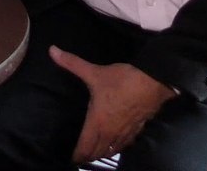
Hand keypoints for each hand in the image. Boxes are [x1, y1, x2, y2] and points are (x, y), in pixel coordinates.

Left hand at [49, 46, 177, 162]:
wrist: (154, 81)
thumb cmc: (123, 80)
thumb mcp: (95, 72)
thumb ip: (72, 63)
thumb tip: (52, 50)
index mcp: (98, 123)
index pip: (85, 148)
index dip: (76, 155)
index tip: (70, 156)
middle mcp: (111, 133)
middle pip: (97, 154)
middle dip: (87, 156)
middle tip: (79, 154)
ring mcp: (125, 133)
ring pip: (111, 151)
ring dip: (102, 152)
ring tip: (94, 150)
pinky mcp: (137, 129)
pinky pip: (124, 144)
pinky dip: (117, 146)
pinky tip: (115, 141)